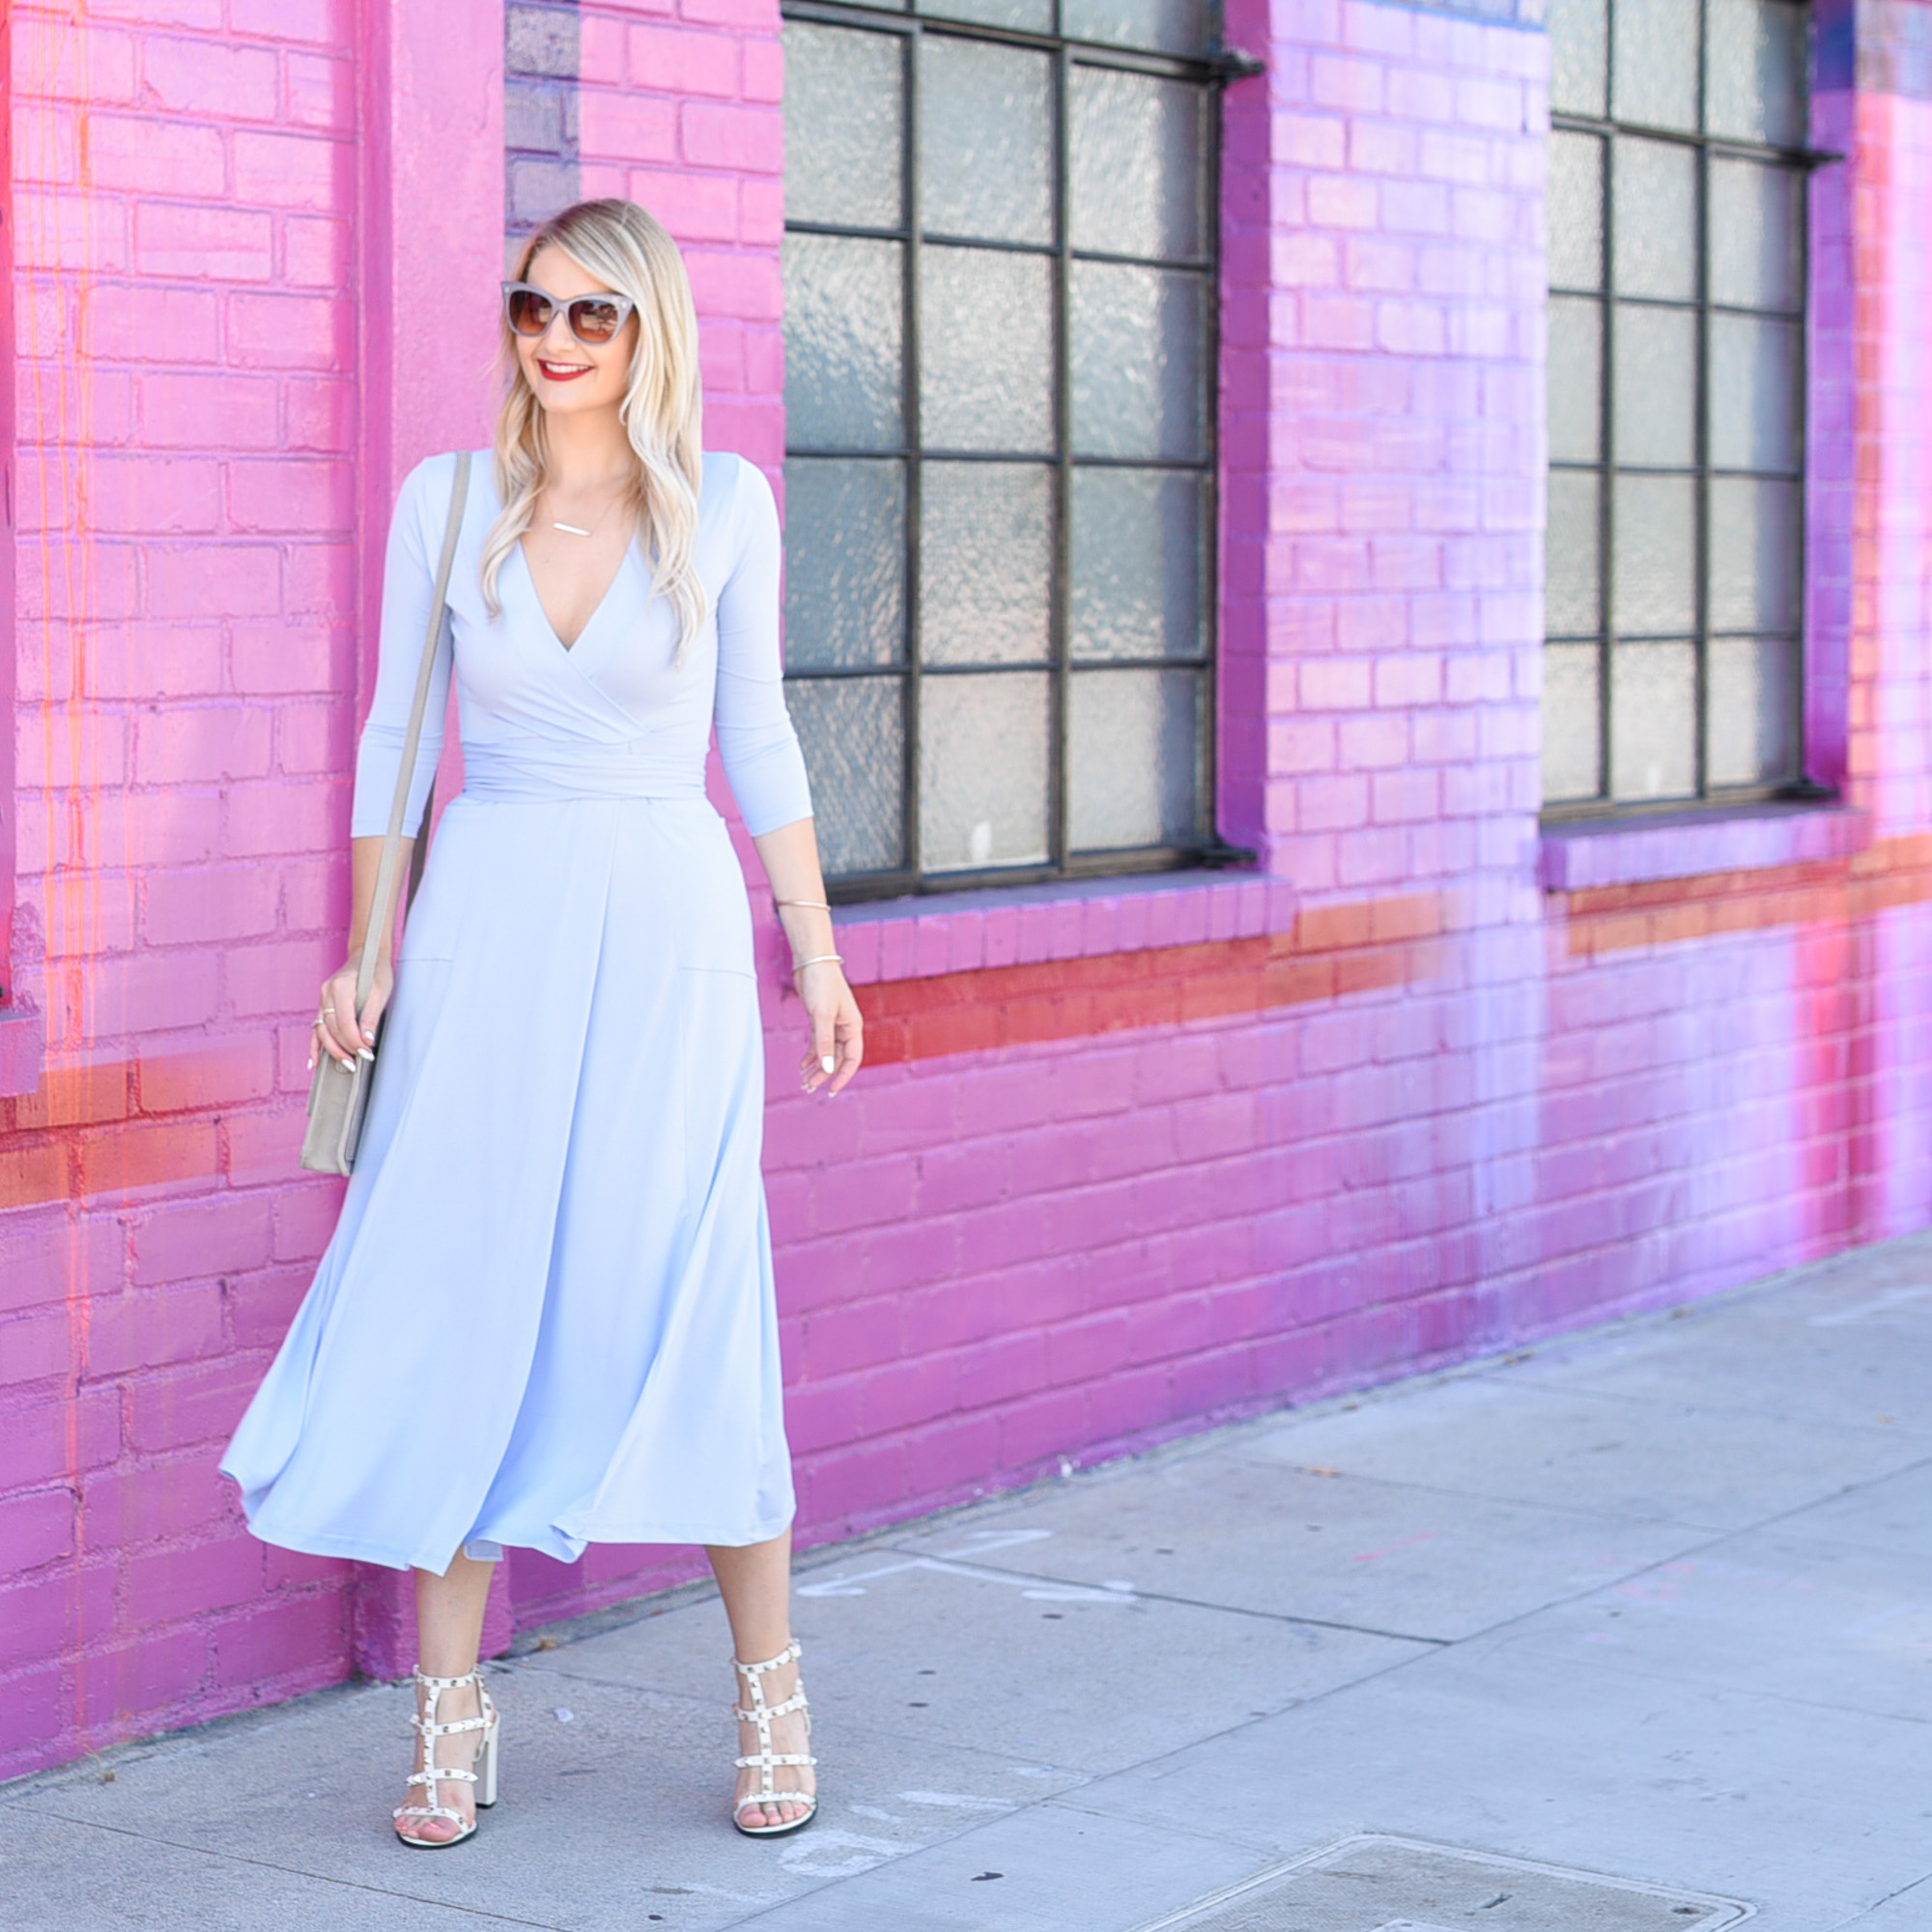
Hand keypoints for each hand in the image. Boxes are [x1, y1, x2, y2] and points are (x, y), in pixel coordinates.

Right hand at [310, 957, 392, 1071]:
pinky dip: (315, 1046)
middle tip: (360, 1061)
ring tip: (346, 1064)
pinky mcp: (322, 1005)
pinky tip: (315, 1063)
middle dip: (345, 1047)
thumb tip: (367, 1040)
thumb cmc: (376, 972)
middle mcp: (326, 993)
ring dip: (332, 1050)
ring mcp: (321, 999)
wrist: (367, 956)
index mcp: (340, 987)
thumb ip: (371, 1016)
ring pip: (321, 1031)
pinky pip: (316, 1029)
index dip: (354, 1040)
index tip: (367, 1052)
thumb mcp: (381, 991)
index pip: (344, 1021)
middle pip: (331, 1028)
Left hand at [796, 959, 861, 1096]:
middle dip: (823, 1074)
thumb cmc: (822, 984)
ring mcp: (833, 1024)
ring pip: (826, 1052)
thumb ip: (824, 1043)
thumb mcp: (822, 1015)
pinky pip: (817, 1043)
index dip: (843, 1076)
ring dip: (815, 1067)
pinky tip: (802, 1065)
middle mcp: (845, 1027)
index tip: (832, 1090)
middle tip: (808, 1088)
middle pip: (836, 1058)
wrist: (812, 961)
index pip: (852, 1059)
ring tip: (803, 1082)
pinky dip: (810, 1055)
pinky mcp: (820, 1020)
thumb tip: (827, 1069)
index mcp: (852, 1027)